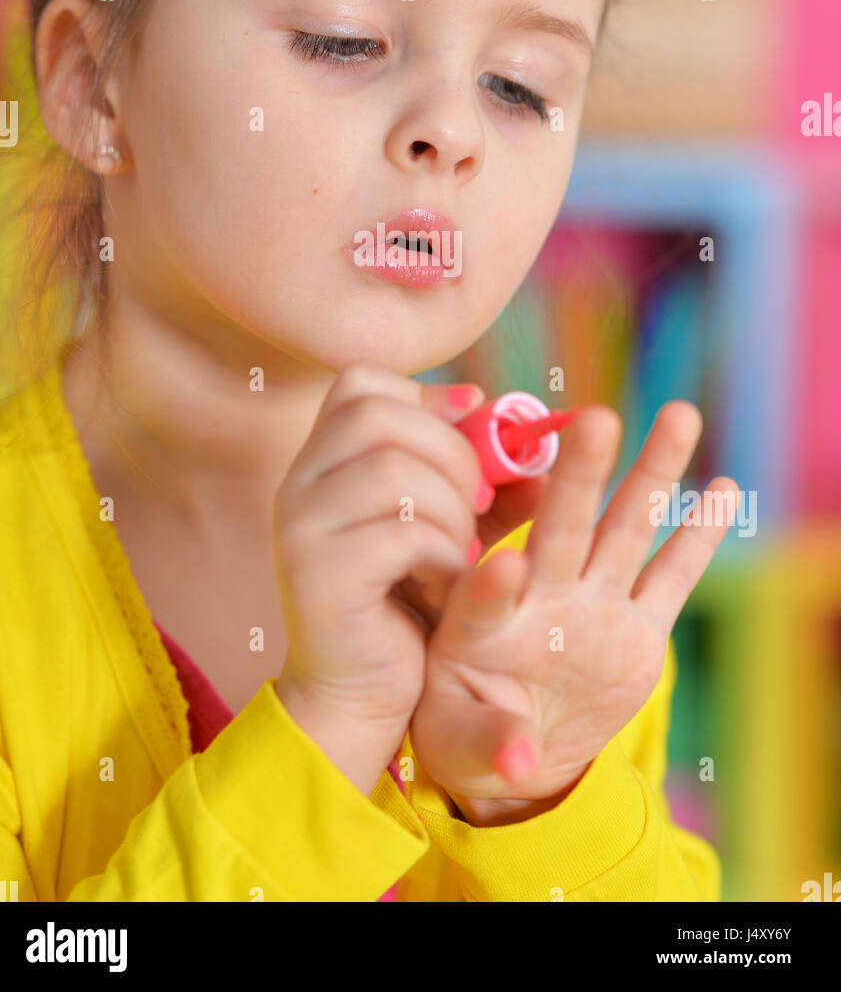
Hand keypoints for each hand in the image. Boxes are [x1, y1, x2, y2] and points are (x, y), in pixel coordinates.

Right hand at [272, 363, 490, 791]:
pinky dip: (444, 556)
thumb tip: (538, 448)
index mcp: (323, 462)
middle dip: (453, 454)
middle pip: (380, 415)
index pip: (359, 383)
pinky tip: (445, 585)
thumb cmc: (408, 609)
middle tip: (480, 505)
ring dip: (452, 512)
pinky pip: (402, 533)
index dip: (426, 397)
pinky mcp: (316, 574)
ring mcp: (300, 526)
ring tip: (460, 555)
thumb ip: (487, 489)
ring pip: (395, 471)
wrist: (360, 700)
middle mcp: (298, 483)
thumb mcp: (451, 533)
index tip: (472, 431)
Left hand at [409, 401, 737, 816]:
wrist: (516, 746)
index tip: (505, 564)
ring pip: (624, 531)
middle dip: (579, 479)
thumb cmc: (464, 730)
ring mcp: (592, 605)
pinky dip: (697, 537)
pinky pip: (671, 577)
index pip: (481, 596)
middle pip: (562, 529)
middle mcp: (540, 597)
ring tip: (677, 416)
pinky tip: (723, 488)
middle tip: (595, 419)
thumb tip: (519, 767)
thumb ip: (491, 744)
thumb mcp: (460, 744)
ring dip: (650, 476)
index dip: (491, 582)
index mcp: (479, 624)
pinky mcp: (638, 628)